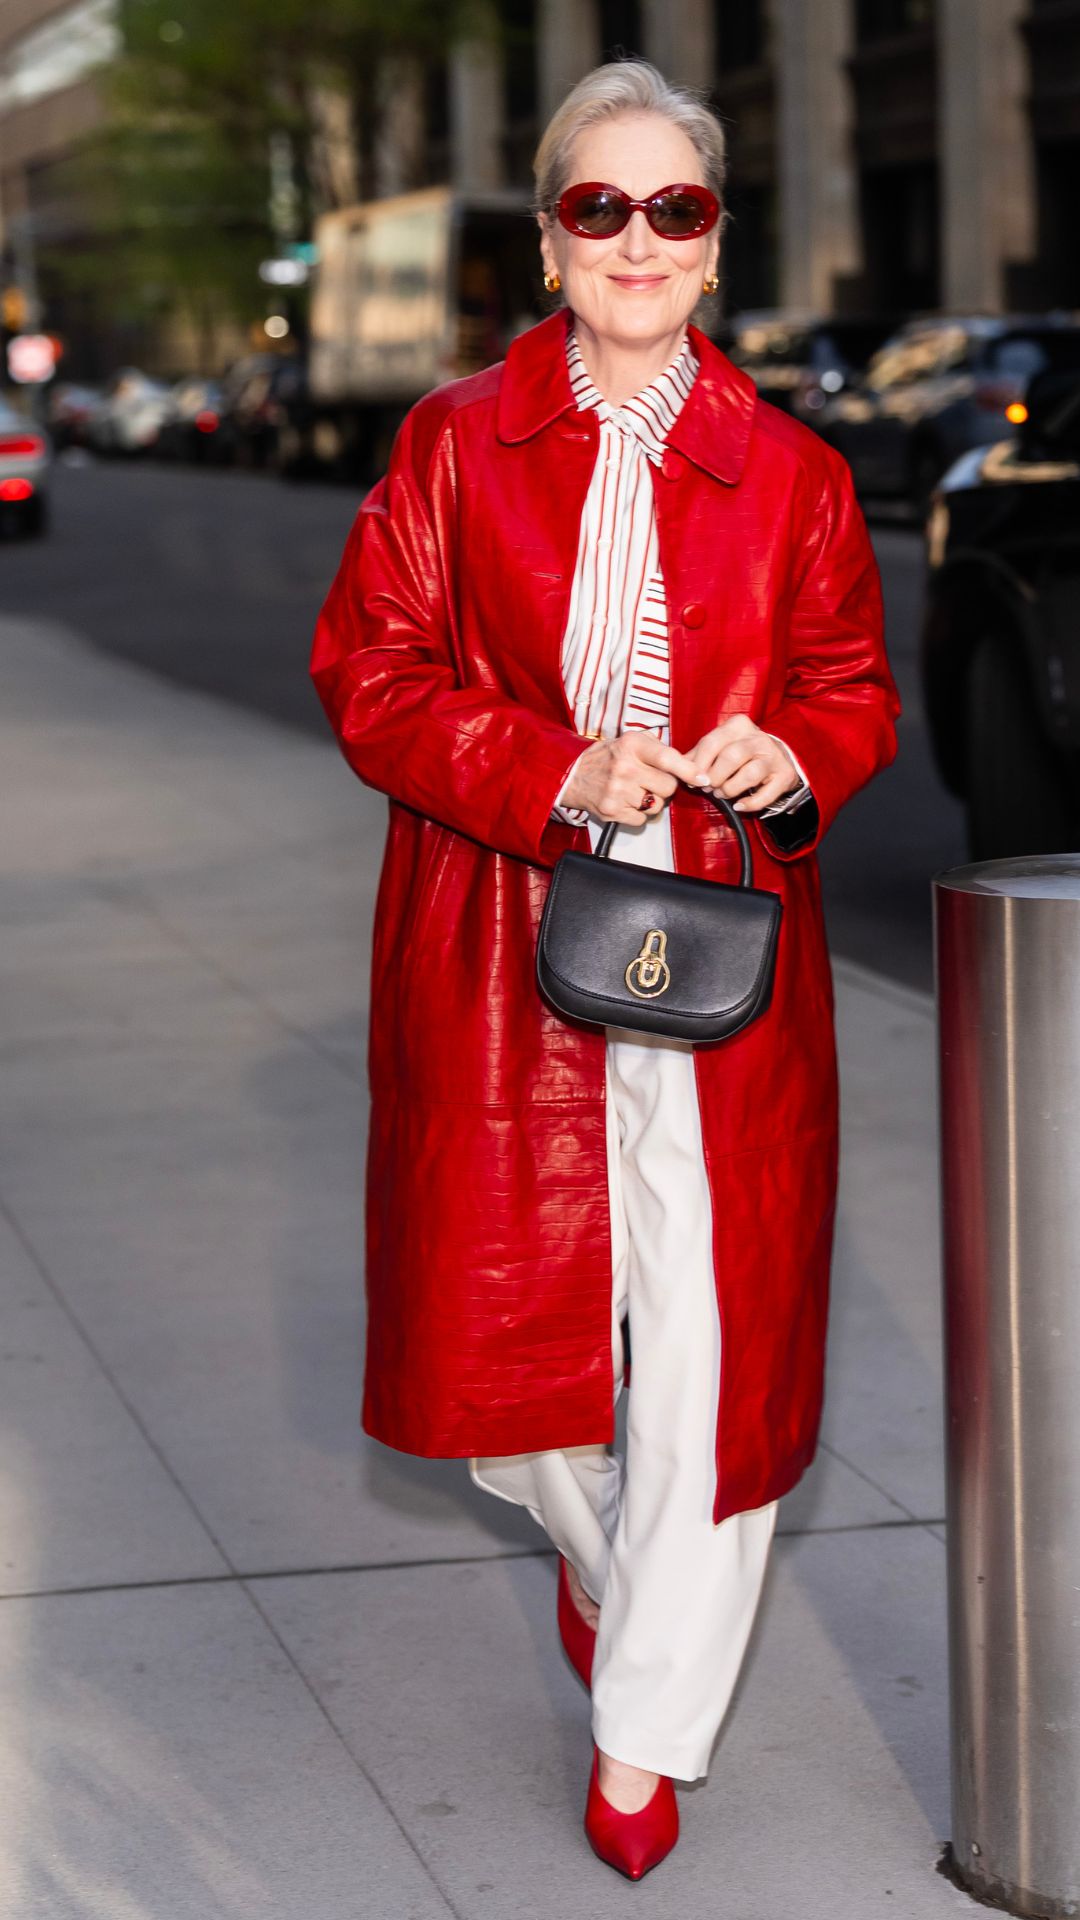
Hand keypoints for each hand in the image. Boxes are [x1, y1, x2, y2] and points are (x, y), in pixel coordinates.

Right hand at [560, 730, 710, 824]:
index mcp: (632, 746)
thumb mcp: (633, 741)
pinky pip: (641, 820)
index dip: (688, 770)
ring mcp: (617, 791)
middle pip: (667, 788)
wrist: (574, 773)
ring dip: (651, 801)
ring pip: (656, 806)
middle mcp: (625, 768)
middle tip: (650, 780)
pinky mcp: (611, 811)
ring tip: (635, 790)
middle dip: (664, 786)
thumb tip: (690, 768)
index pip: (667, 759)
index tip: (702, 778)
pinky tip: (626, 801)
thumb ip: (659, 750)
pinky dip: (638, 814)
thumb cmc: (609, 756)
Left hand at [685, 717, 800, 812]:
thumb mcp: (721, 745)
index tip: (692, 779)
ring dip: (730, 789)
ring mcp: (774, 756)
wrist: (778, 756)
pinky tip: (739, 806)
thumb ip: (699, 754)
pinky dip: (750, 804)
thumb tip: (680, 768)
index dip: (698, 764)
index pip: (712, 742)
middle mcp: (758, 738)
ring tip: (722, 794)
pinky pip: (766, 794)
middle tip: (708, 787)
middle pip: (731, 756)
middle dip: (715, 777)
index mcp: (738, 726)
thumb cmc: (741, 753)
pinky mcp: (784, 775)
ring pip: (750, 774)